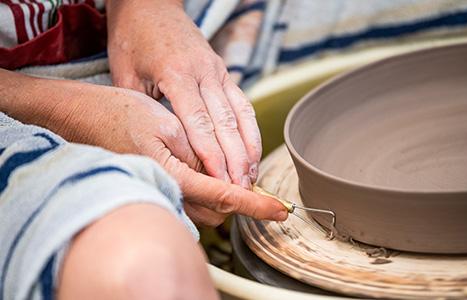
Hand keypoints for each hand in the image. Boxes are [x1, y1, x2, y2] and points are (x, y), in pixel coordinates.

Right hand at [0, 72, 286, 225]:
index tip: (279, 211)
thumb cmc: (120, 115)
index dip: (255, 204)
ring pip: (205, 209)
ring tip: (232, 172)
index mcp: (173, 175)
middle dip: (241, 200)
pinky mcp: (156, 188)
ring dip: (225, 196)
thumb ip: (198, 154)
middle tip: (256, 183)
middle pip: (218, 210)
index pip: (223, 196)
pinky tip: (210, 171)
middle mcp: (167, 192)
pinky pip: (191, 200)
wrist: (82, 118)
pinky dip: (209, 191)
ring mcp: (160, 193)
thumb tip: (220, 176)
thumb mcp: (166, 125)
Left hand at [106, 0, 260, 188]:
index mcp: (177, 74)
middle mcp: (204, 73)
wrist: (150, 4)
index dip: (211, 156)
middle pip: (226, 123)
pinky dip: (250, 130)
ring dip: (248, 148)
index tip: (220, 183)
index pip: (199, 123)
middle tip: (242, 191)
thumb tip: (154, 148)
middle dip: (235, 160)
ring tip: (252, 178)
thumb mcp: (125, 74)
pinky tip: (252, 152)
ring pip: (240, 115)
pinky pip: (242, 104)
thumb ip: (142, 110)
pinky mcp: (224, 71)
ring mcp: (218, 71)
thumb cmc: (133, 38)